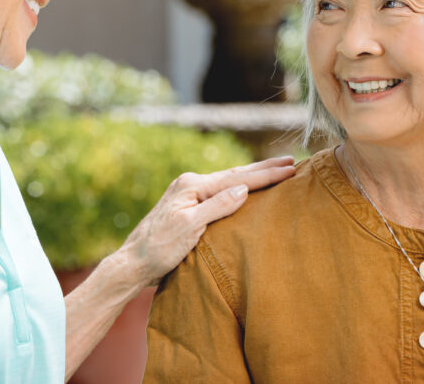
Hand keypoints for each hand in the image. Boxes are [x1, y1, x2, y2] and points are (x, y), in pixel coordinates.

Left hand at [115, 155, 295, 286]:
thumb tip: (244, 189)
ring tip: (273, 169)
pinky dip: (236, 188)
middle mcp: (190, 184)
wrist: (132, 263)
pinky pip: (219, 193)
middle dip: (263, 168)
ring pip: (227, 182)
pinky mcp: (186, 206)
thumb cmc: (158, 248)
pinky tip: (243, 189)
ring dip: (251, 176)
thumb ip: (217, 207)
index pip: (237, 179)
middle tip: (289, 161)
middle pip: (234, 174)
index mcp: (192, 185)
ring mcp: (187, 194)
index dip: (266, 174)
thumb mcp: (190, 228)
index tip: (291, 168)